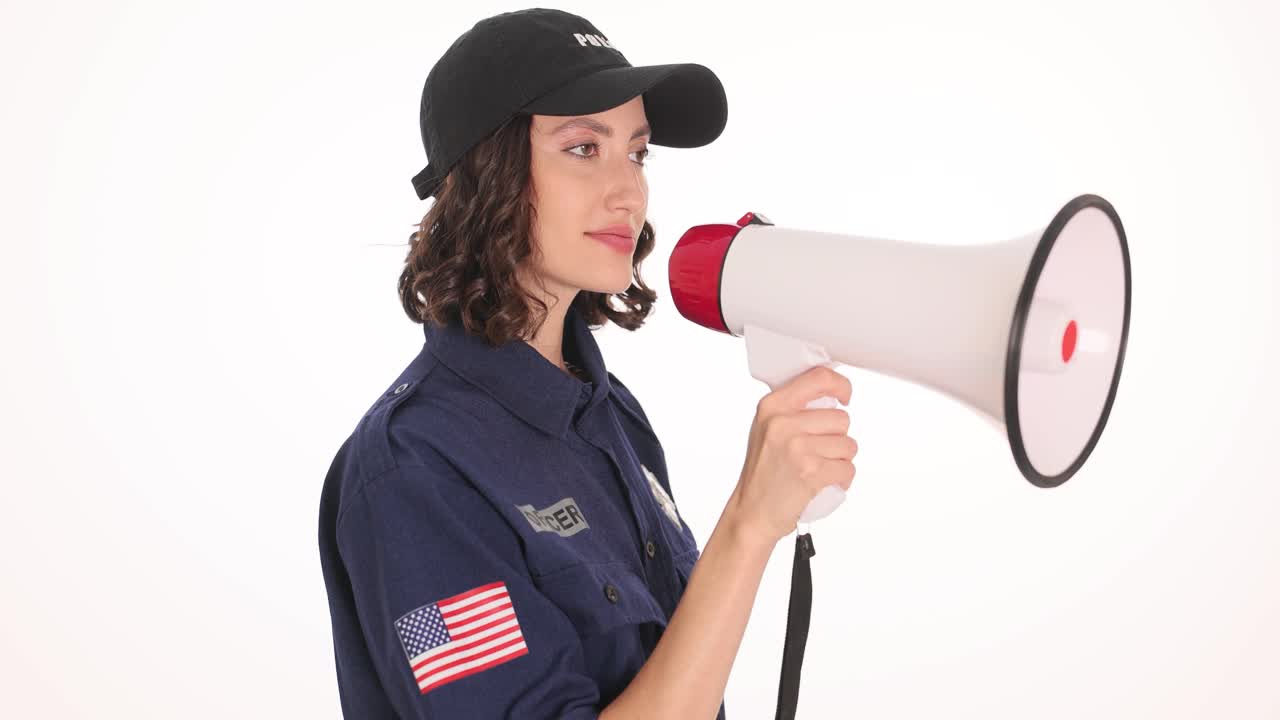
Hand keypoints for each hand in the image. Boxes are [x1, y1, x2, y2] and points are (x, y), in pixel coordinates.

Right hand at [727, 365, 857, 544]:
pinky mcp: (811, 471)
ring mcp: (797, 446)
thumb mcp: (767, 429)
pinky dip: (842, 479)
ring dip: (841, 460)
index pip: (820, 377)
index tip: (845, 396)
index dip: (841, 385)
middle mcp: (782, 422)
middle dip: (838, 438)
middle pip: (841, 417)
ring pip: (849, 444)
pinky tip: (824, 483)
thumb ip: (793, 409)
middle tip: (818, 453)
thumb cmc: (763, 472)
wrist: (752, 512)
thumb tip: (831, 394)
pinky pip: (847, 468)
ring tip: (819, 468)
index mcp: (773, 406)